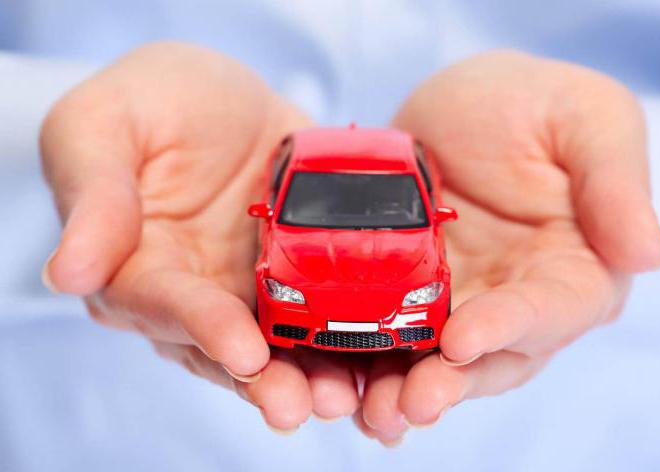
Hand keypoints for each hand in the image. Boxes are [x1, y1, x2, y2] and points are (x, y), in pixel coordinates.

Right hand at [39, 42, 349, 430]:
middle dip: (264, 380)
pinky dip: (350, 334)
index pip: (165, 308)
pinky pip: (326, 309)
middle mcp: (195, 292)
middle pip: (226, 347)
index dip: (204, 330)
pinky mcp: (300, 273)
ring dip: (311, 375)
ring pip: (280, 343)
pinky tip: (383, 354)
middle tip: (301, 404)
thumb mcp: (102, 125)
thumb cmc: (147, 101)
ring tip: (348, 397)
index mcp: (136, 267)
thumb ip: (92, 195)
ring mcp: (251, 287)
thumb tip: (67, 273)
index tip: (243, 351)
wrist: (220, 92)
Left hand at [354, 51, 659, 442]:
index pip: (550, 310)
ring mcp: (458, 301)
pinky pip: (387, 333)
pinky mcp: (406, 292)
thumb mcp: (586, 118)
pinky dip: (366, 359)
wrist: (461, 101)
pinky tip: (338, 382)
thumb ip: (614, 181)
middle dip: (450, 383)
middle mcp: (515, 298)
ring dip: (403, 388)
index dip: (509, 328)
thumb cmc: (533, 103)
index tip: (463, 340)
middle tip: (407, 403)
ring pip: (436, 360)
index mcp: (572, 267)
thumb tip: (650, 254)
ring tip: (369, 410)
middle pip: (491, 357)